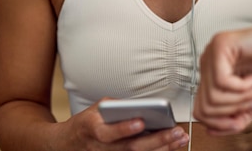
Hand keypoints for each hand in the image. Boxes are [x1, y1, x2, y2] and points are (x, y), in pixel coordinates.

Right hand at [55, 100, 188, 149]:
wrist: (71, 143)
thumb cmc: (87, 123)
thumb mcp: (96, 108)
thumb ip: (116, 105)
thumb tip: (139, 105)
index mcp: (94, 130)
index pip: (109, 132)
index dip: (125, 128)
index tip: (141, 122)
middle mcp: (104, 148)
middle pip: (132, 147)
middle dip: (156, 140)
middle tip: (175, 132)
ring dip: (163, 148)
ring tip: (181, 138)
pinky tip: (173, 146)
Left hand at [193, 18, 251, 134]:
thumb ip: (234, 118)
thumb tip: (211, 130)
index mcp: (213, 75)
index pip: (200, 110)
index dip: (221, 123)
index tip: (241, 119)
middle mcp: (208, 63)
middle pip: (204, 107)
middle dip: (235, 110)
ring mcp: (212, 52)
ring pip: (212, 96)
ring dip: (242, 98)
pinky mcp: (221, 44)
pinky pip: (221, 81)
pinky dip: (243, 86)